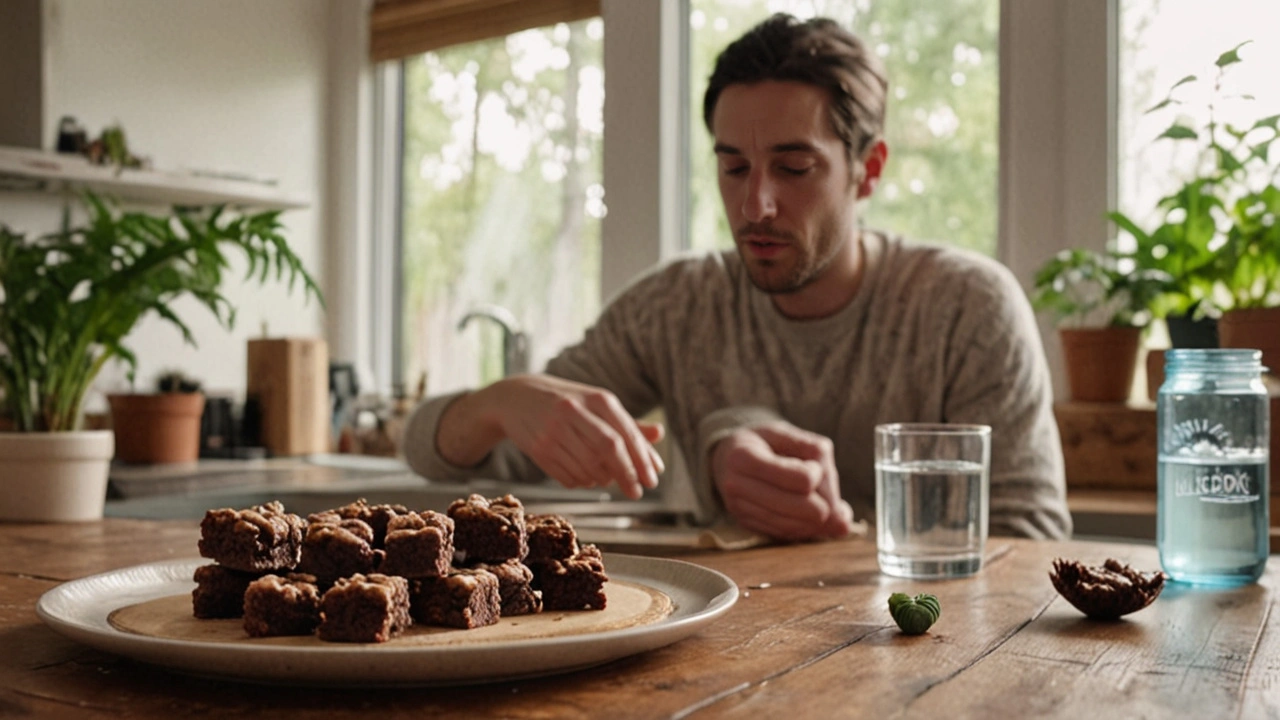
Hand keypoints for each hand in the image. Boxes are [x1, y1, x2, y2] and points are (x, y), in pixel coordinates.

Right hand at [438, 374, 664, 499]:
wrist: (516, 398)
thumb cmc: (567, 402)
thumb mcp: (596, 405)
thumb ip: (627, 422)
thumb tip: (659, 435)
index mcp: (596, 398)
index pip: (625, 434)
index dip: (642, 460)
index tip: (653, 480)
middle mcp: (574, 411)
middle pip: (609, 450)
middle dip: (627, 475)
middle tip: (637, 492)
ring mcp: (554, 430)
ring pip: (589, 467)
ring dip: (603, 480)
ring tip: (606, 478)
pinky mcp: (539, 449)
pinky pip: (569, 477)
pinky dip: (582, 482)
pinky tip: (584, 475)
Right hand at [711, 423, 853, 540]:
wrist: (726, 458)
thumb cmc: (763, 443)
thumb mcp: (787, 433)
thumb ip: (817, 462)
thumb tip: (842, 514)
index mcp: (744, 457)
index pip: (800, 480)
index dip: (817, 476)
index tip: (814, 467)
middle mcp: (736, 486)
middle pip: (797, 508)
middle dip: (825, 507)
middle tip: (833, 501)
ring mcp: (739, 508)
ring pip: (792, 526)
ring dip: (819, 521)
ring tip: (830, 510)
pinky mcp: (746, 524)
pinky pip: (784, 535)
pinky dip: (806, 529)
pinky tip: (813, 518)